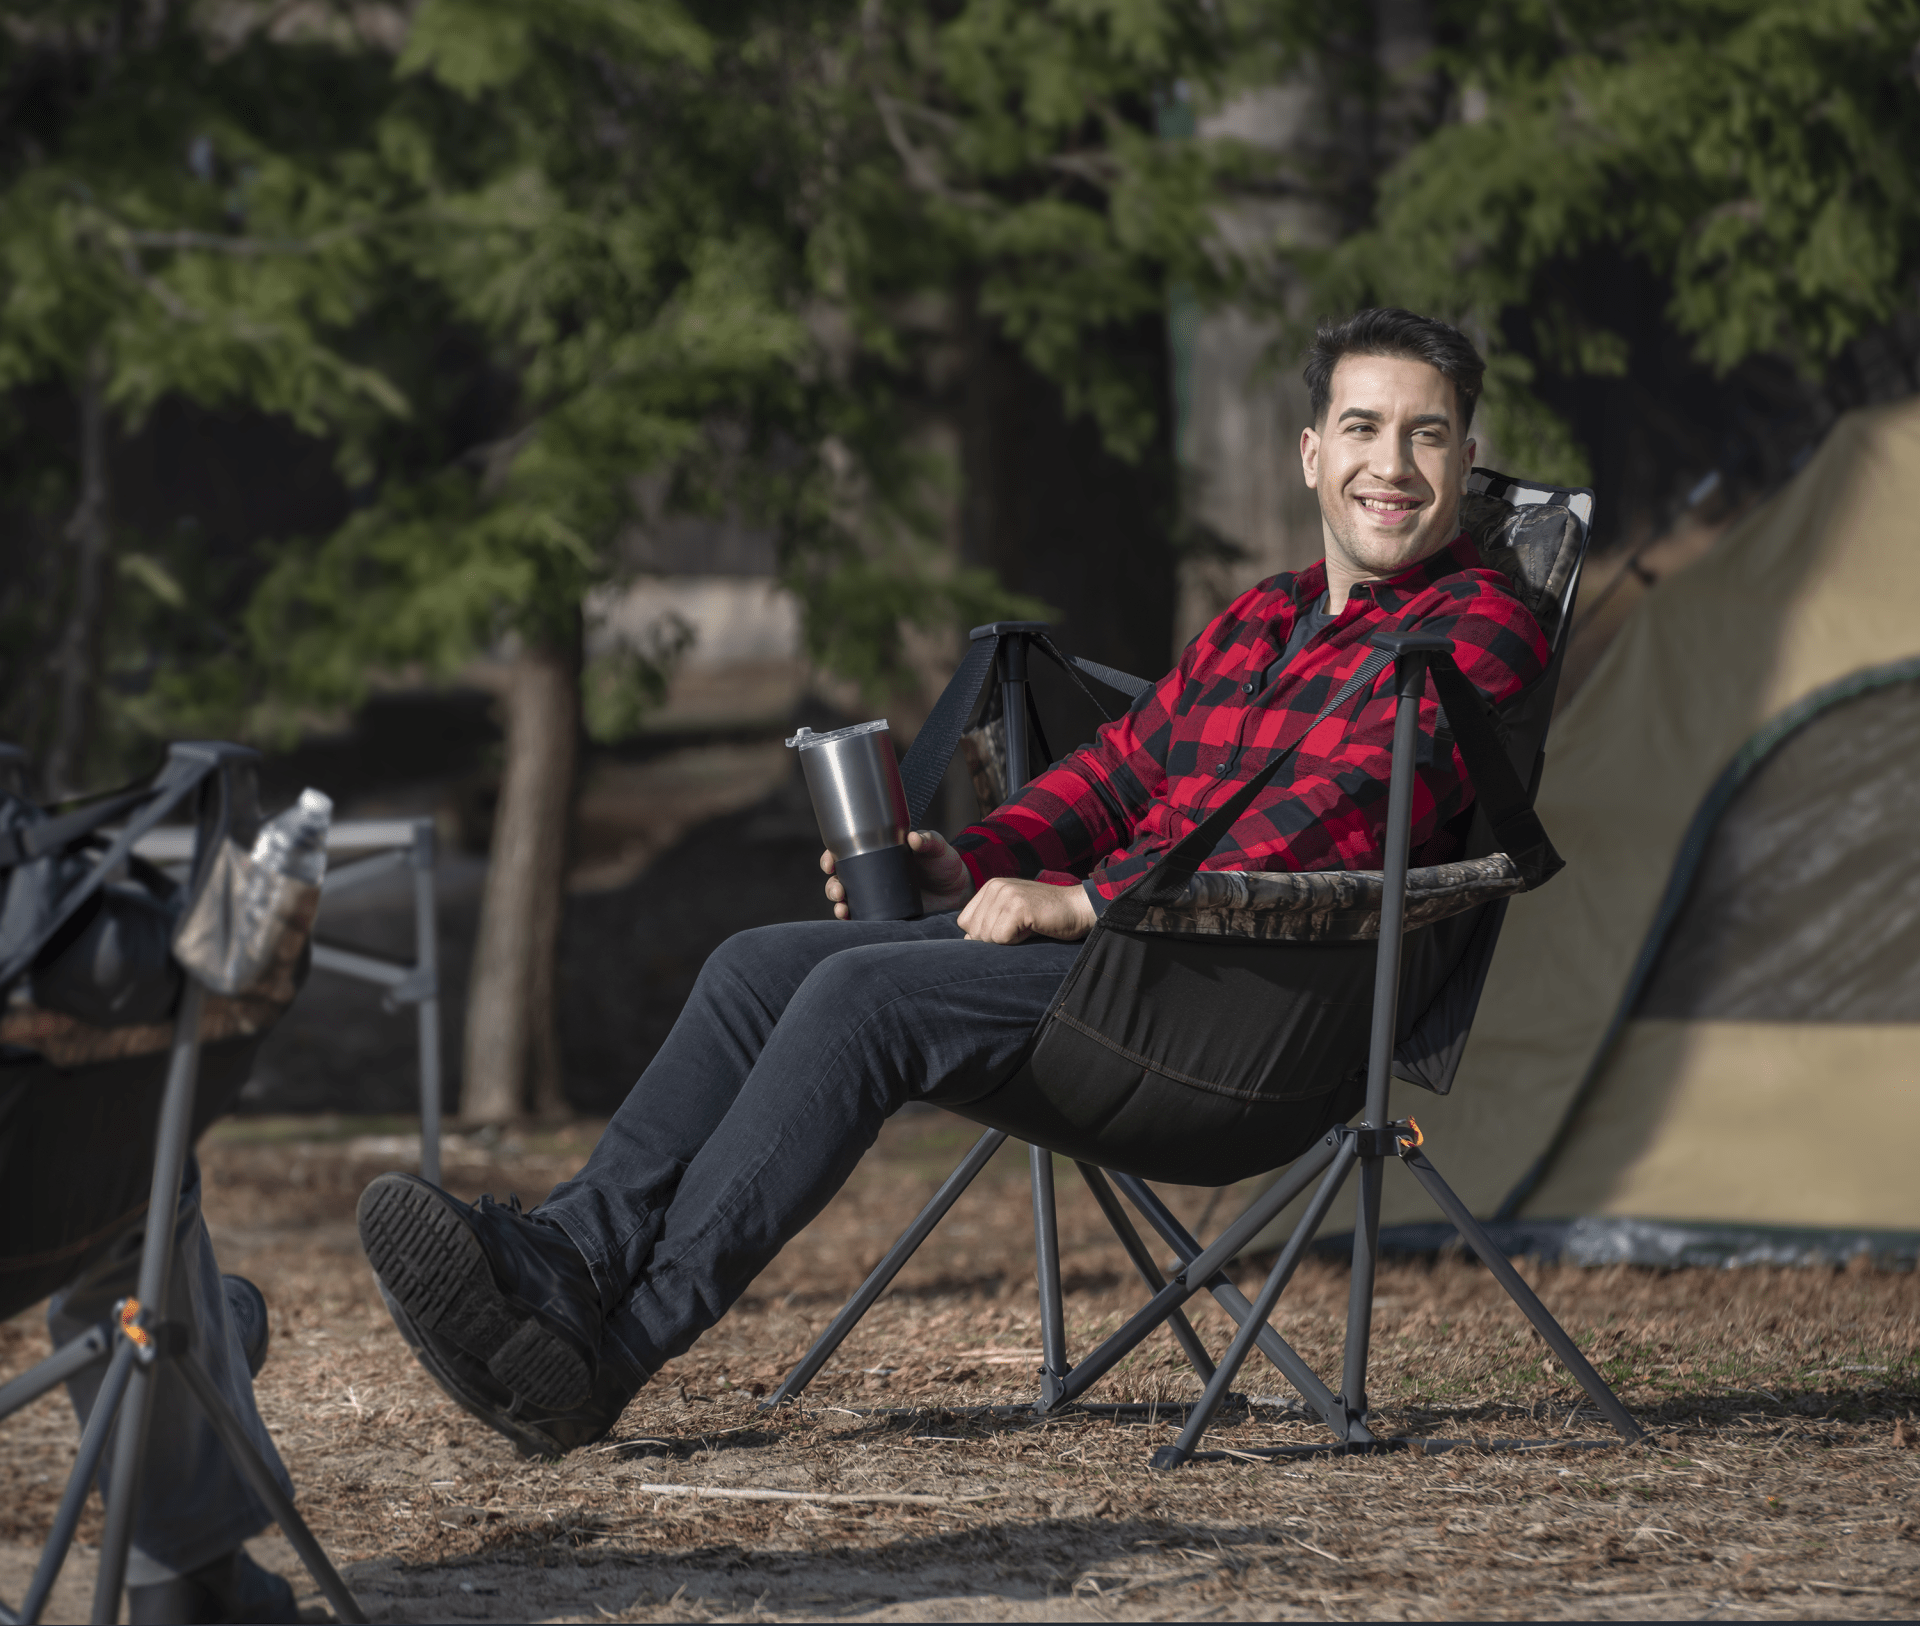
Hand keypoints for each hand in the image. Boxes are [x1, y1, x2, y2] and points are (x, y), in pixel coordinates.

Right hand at [820, 829, 974, 919]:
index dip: (831, 857)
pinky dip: (854, 922)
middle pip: (842, 880)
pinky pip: (864, 919)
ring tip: (842, 909)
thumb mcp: (936, 847)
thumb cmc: (944, 862)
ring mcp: (878, 897)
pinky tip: (850, 922)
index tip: (829, 862)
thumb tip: (914, 838)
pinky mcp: (887, 915)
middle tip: (839, 891)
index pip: (847, 853)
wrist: (959, 889)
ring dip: (839, 906)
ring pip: (848, 901)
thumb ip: (927, 840)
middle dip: (833, 886)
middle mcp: (873, 875)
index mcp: (878, 854)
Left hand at [956, 876, 1096, 944]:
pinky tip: (1032, 928)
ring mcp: (1006, 894)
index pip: (964, 922)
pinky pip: (1000, 938)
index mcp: (990, 887)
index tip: (1010, 928)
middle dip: (995, 940)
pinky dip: (1016, 941)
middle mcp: (995, 886)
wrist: (1079, 909)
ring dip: (1008, 940)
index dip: (984, 934)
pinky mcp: (1018, 905)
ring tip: (1028, 927)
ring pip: (986, 936)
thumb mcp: (1012, 916)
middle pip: (973, 931)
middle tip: (1021, 929)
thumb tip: (966, 941)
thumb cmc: (1047, 918)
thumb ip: (989, 923)